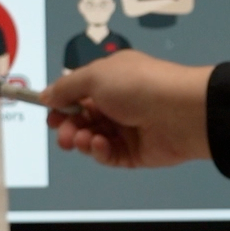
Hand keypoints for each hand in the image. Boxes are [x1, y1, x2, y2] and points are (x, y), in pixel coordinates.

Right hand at [42, 50, 214, 168]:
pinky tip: (100, 144)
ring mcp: (128, 129)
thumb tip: (46, 95)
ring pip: (93, 138)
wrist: (183, 112)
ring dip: (81, 138)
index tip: (51, 112)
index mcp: (113, 78)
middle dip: (68, 125)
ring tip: (82, 138)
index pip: (80, 92)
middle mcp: (120, 102)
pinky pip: (109, 155)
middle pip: (83, 118)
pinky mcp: (135, 153)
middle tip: (63, 131)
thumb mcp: (96, 76)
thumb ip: (67, 87)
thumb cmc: (139, 85)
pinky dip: (99, 151)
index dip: (63, 103)